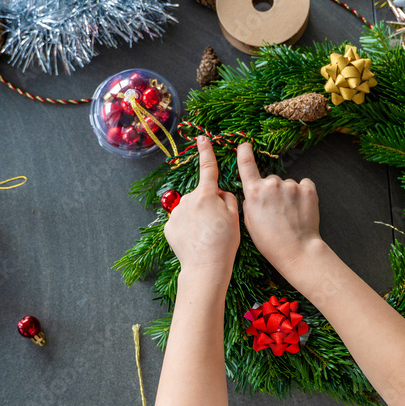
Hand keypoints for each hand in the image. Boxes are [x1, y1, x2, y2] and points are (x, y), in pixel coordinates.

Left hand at [164, 136, 239, 277]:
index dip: (206, 151)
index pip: (208, 167)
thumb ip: (228, 198)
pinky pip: (181, 222)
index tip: (202, 138)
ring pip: (191, 209)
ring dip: (198, 217)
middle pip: (202, 195)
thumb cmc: (224, 242)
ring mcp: (176, 213)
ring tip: (207, 235)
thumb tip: (219, 194)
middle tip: (218, 224)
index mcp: (207, 194)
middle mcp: (188, 199)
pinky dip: (188, 228)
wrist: (205, 267)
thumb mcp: (235, 216)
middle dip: (209, 204)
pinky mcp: (169, 227)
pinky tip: (195, 240)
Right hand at [236, 142, 322, 274]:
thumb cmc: (270, 241)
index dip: (244, 153)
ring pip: (288, 184)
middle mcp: (272, 184)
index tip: (245, 145)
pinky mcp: (308, 189)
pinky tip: (301, 208)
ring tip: (290, 214)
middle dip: (273, 191)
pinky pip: (304, 185)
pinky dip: (303, 194)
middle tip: (276, 212)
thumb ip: (250, 202)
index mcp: (254, 192)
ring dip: (288, 195)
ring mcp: (291, 185)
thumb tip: (253, 193)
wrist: (297, 251)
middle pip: (271, 180)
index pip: (247, 165)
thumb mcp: (249, 222)